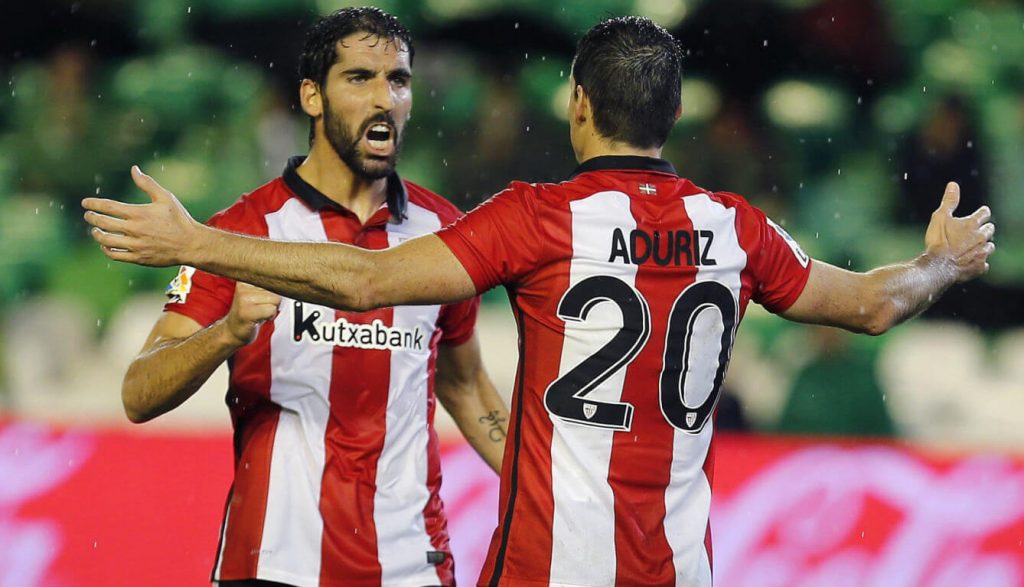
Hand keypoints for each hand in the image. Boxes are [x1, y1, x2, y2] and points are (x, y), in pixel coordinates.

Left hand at [82, 166, 201, 266]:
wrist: (191, 244)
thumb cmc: (178, 219)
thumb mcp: (165, 197)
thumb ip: (147, 183)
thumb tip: (134, 169)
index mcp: (139, 213)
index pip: (108, 207)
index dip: (94, 204)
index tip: (86, 203)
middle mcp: (135, 230)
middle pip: (104, 223)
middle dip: (92, 218)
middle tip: (88, 215)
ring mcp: (136, 245)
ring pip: (106, 240)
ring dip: (97, 234)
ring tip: (95, 230)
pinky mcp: (138, 258)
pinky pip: (115, 255)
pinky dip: (106, 249)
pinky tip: (105, 244)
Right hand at [225, 282, 281, 345]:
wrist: (232, 330)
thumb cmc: (248, 313)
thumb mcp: (256, 294)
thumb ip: (268, 285)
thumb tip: (288, 280)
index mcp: (246, 279)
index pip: (273, 276)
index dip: (276, 288)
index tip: (269, 296)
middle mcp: (244, 286)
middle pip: (276, 288)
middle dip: (273, 300)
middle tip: (261, 307)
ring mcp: (244, 298)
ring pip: (276, 299)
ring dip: (272, 309)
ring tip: (260, 312)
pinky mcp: (247, 311)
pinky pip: (271, 310)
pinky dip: (270, 316)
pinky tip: (259, 318)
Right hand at [924, 182, 995, 282]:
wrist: (938, 266)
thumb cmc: (938, 241)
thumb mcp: (939, 217)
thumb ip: (949, 201)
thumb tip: (953, 184)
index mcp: (972, 224)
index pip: (984, 213)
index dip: (982, 213)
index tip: (980, 213)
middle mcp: (981, 237)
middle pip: (990, 230)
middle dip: (984, 229)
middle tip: (975, 231)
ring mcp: (982, 253)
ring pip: (989, 247)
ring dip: (983, 246)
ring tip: (972, 247)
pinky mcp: (979, 266)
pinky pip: (984, 264)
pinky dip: (979, 262)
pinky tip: (970, 262)